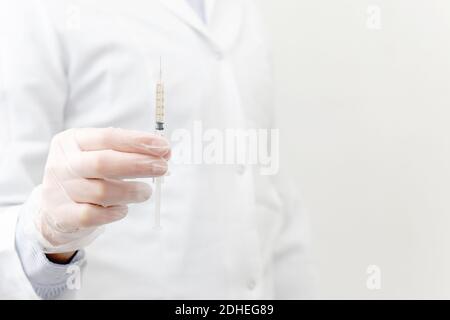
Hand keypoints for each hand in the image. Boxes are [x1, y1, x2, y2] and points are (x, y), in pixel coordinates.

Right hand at [33, 127, 169, 255]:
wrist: (55, 207)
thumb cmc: (87, 175)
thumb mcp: (101, 155)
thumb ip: (129, 152)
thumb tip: (164, 152)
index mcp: (72, 141)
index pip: (108, 137)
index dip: (138, 141)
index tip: (163, 147)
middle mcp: (62, 163)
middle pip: (103, 163)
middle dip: (138, 165)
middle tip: (162, 168)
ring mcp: (59, 190)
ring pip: (101, 192)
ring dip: (131, 191)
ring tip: (146, 192)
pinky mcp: (62, 215)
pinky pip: (92, 215)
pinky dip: (114, 213)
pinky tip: (124, 209)